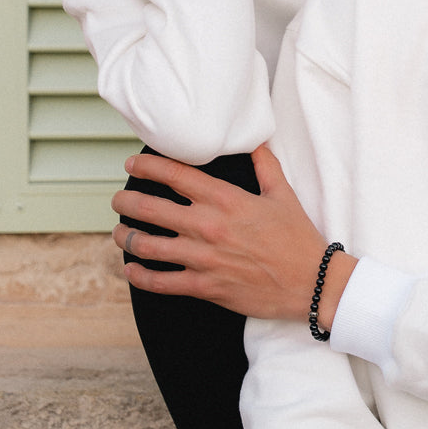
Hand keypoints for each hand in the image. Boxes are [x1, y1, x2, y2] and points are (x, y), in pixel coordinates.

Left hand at [111, 145, 355, 323]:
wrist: (310, 282)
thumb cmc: (298, 238)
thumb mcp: (283, 194)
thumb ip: (265, 165)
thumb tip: (256, 141)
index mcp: (226, 200)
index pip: (175, 175)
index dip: (147, 166)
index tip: (132, 164)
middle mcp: (208, 226)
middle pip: (150, 208)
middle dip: (126, 202)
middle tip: (118, 200)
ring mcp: (203, 258)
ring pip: (147, 246)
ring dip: (126, 238)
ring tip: (120, 233)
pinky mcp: (204, 287)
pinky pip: (160, 282)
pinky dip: (139, 276)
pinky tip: (131, 269)